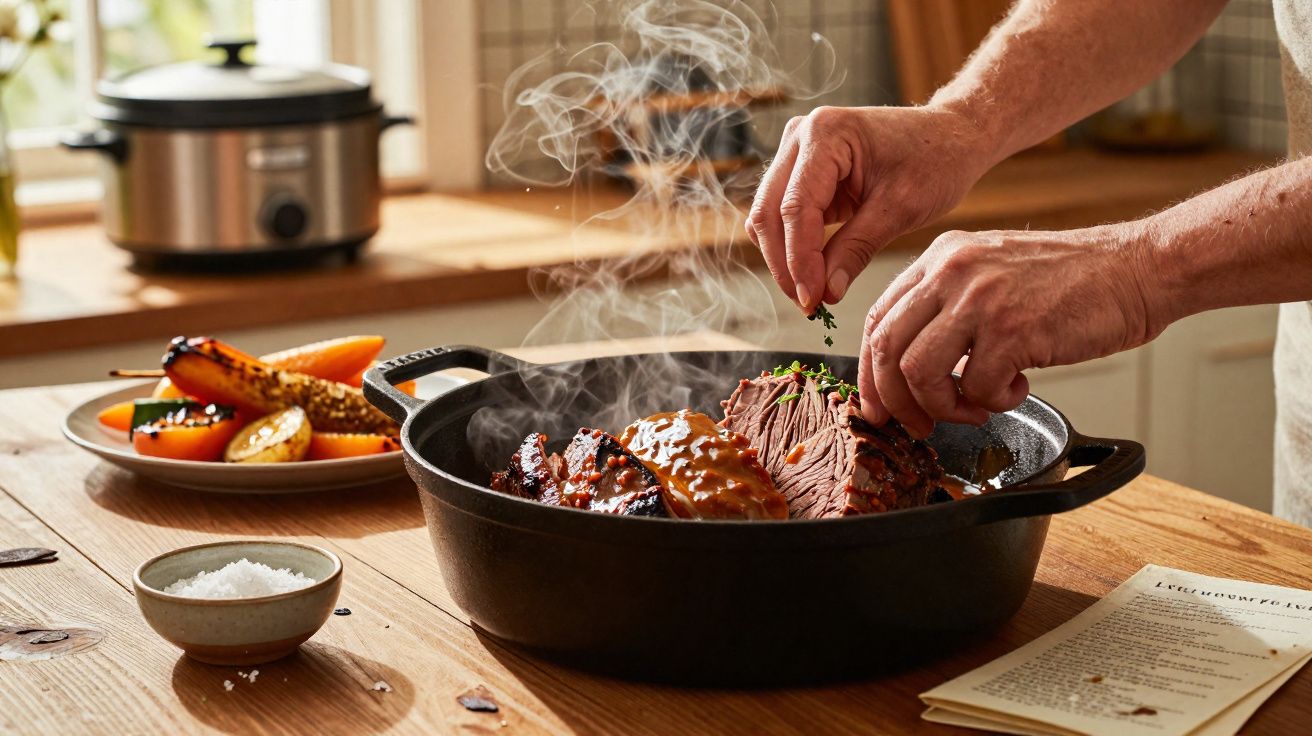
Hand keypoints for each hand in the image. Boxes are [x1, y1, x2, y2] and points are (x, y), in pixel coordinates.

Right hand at [745, 105, 994, 313]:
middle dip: (785, 265)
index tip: (812, 300)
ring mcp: (796, 151)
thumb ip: (856, 250)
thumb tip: (824, 293)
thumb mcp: (900, 209)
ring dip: (784, 260)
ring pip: (767, 217)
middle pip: (769, 213)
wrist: (950, 136)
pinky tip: (813, 274)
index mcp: (826, 133)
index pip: (796, 208)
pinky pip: (781, 216)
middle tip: (809, 304)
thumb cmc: (935, 160)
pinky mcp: (800, 172)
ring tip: (812, 293)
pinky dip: (792, 248)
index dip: (800, 261)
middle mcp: (801, 135)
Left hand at [857, 225, 1163, 437]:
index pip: (877, 319)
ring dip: (944, 406)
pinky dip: (994, 402)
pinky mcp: (1013, 328)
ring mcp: (980, 298)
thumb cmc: (1072, 281)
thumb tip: (908, 368)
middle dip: (896, 400)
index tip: (879, 405)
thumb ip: (947, 307)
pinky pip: (978, 388)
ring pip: (920, 372)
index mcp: (941, 258)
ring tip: (976, 407)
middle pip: (887, 348)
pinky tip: (1018, 387)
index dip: (871, 371)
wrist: (1137, 268)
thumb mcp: (991, 272)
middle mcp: (952, 272)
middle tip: (918, 424)